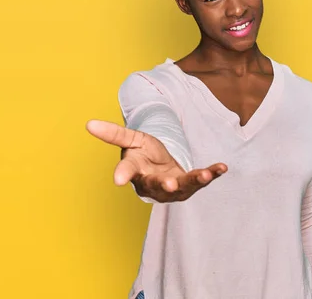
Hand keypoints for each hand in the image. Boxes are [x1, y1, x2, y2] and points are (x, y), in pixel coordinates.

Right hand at [86, 119, 226, 202]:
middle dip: (165, 186)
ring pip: (183, 186)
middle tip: (170, 184)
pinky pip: (201, 180)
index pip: (127, 171)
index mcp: (135, 171)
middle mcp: (153, 183)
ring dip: (195, 181)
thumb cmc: (143, 154)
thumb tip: (89, 124)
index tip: (118, 179)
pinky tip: (222, 167)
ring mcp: (173, 187)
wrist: (160, 166)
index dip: (123, 174)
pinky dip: (212, 174)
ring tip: (205, 175)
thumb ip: (113, 133)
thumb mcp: (131, 139)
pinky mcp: (190, 184)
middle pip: (157, 186)